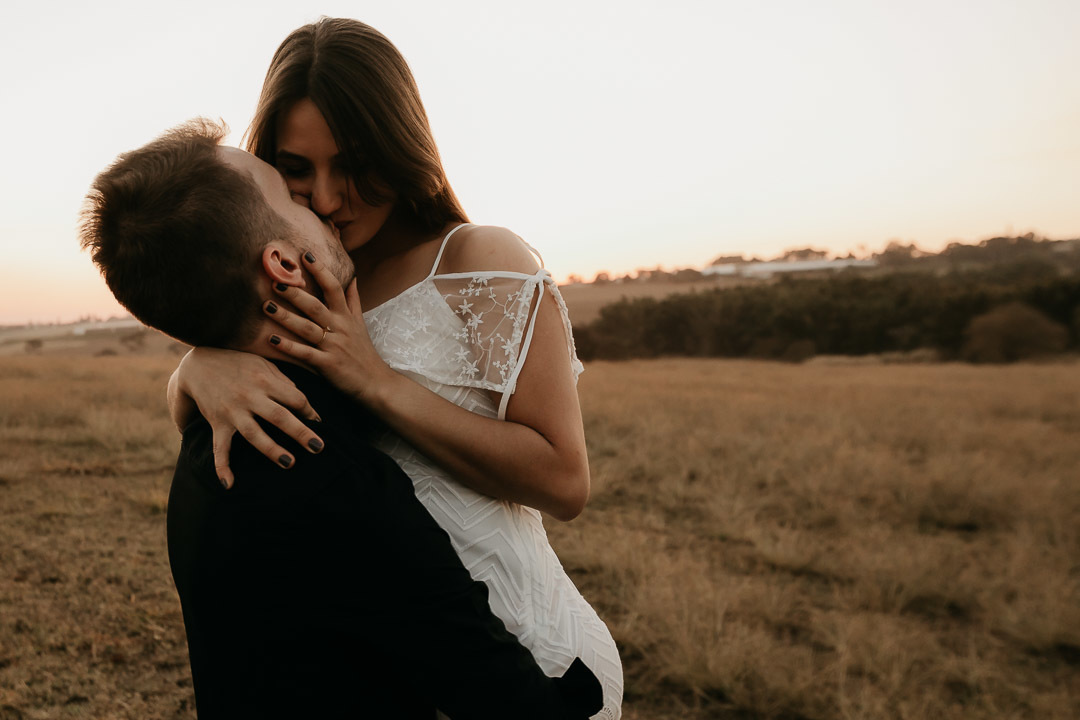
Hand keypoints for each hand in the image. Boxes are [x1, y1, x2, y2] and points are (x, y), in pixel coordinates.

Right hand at [176, 347, 324, 487]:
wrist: (199, 363)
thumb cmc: (239, 363)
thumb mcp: (263, 363)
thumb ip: (283, 381)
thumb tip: (301, 401)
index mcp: (265, 381)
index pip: (295, 398)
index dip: (309, 411)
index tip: (318, 422)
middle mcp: (250, 397)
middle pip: (279, 417)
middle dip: (300, 432)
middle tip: (319, 447)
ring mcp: (233, 412)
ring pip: (254, 434)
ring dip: (272, 450)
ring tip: (289, 463)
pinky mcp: (217, 423)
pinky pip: (219, 448)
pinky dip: (222, 467)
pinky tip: (228, 484)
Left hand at [263, 251, 393, 404]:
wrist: (375, 383)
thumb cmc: (363, 352)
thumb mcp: (360, 323)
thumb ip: (353, 299)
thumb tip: (353, 276)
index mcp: (346, 316)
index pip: (334, 287)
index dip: (321, 270)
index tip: (305, 255)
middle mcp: (340, 328)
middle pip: (316, 306)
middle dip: (295, 293)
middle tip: (275, 280)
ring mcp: (333, 346)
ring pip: (307, 328)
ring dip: (286, 317)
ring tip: (266, 305)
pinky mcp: (328, 365)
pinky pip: (305, 354)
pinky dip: (288, 347)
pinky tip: (272, 340)